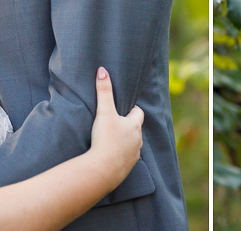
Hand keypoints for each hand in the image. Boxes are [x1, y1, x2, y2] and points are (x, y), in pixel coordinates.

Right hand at [90, 67, 143, 188]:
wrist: (103, 170)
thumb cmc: (105, 139)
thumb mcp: (104, 112)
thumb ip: (104, 91)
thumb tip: (102, 70)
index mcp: (135, 125)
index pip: (138, 112)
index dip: (131, 109)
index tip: (123, 107)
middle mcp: (138, 140)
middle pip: (135, 128)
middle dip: (127, 125)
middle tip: (115, 122)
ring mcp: (133, 155)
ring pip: (132, 144)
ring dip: (124, 141)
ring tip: (112, 140)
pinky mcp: (127, 168)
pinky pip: (125, 159)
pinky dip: (120, 156)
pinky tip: (110, 156)